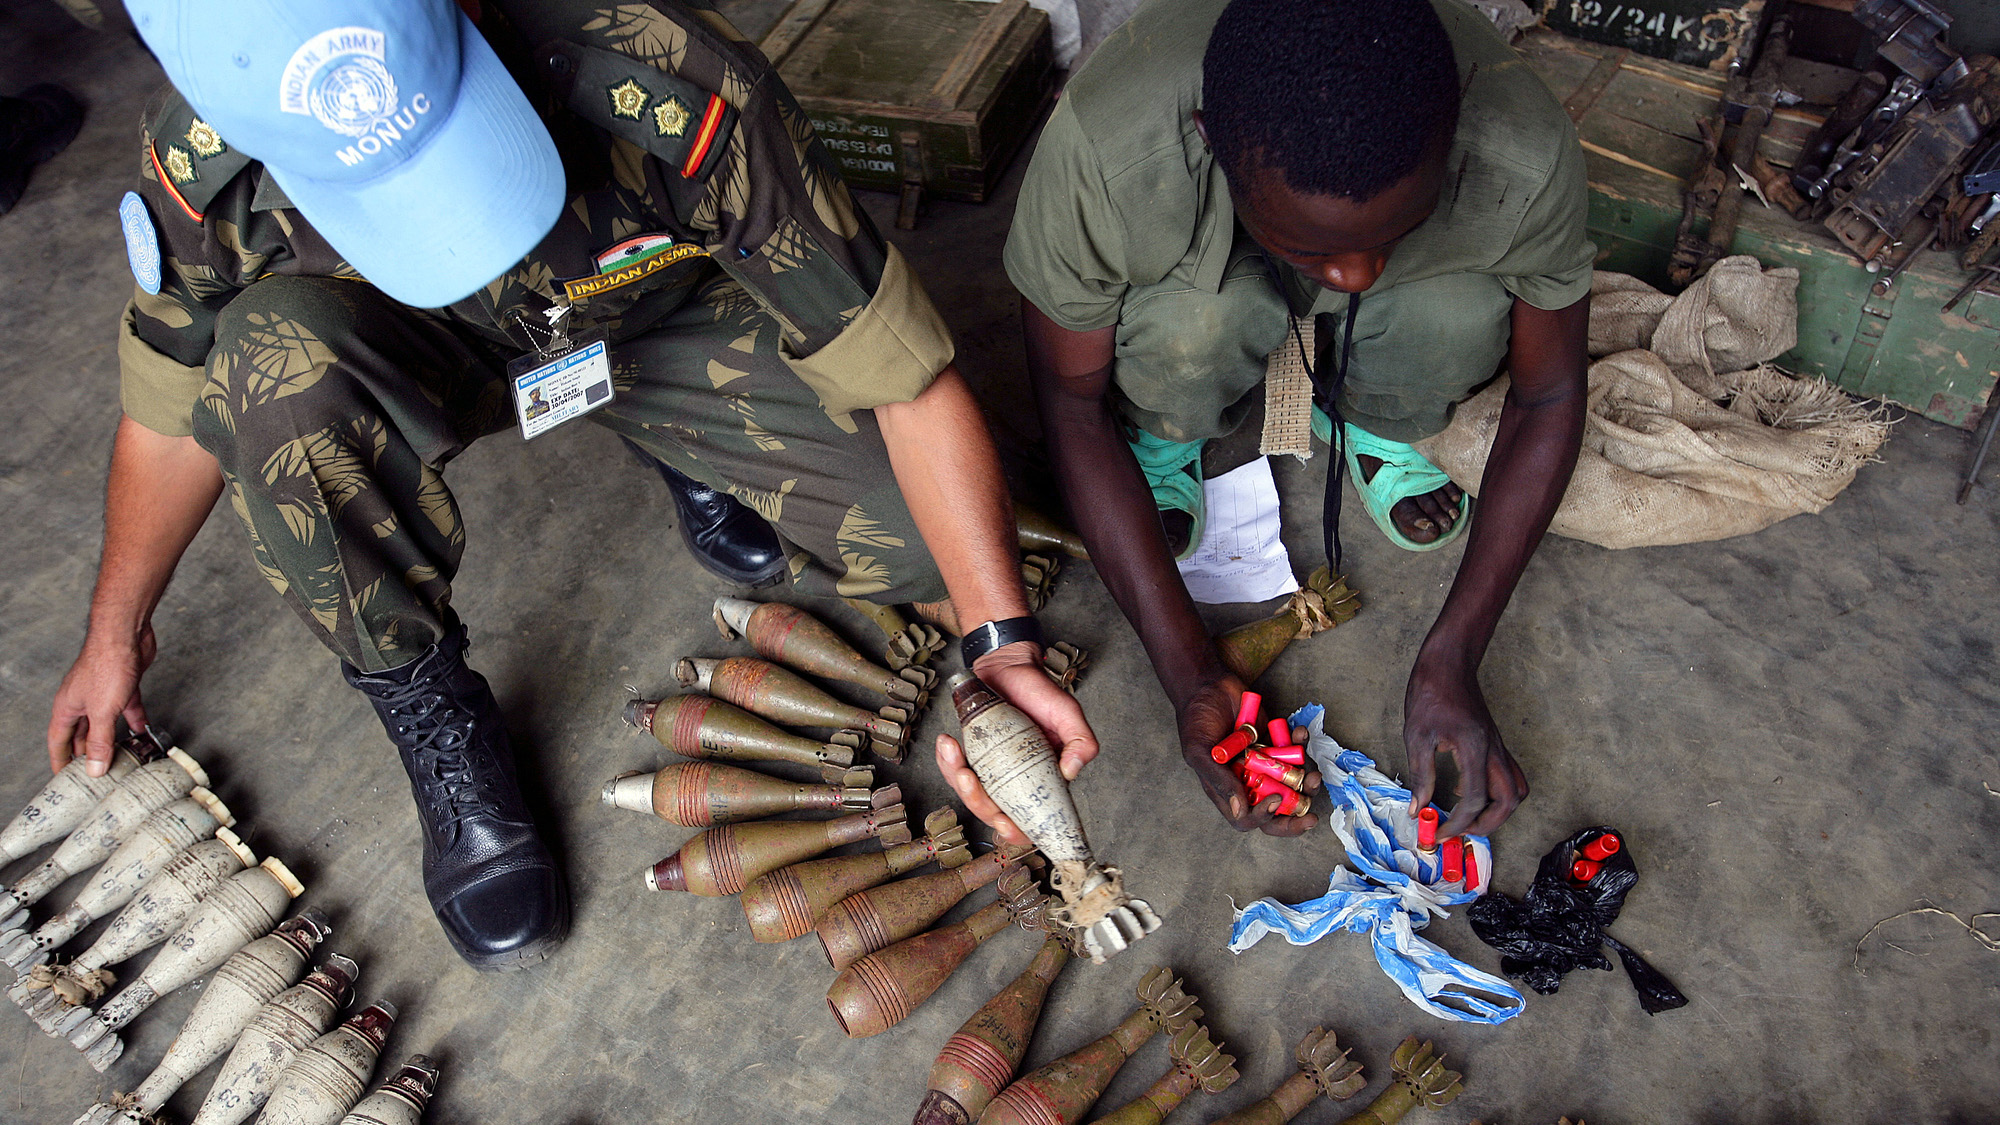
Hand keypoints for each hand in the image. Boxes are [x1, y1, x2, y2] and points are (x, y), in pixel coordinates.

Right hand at [47, 624, 155, 775]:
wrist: (126, 636)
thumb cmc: (105, 665)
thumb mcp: (101, 712)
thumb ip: (99, 741)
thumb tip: (94, 767)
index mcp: (67, 708)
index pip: (58, 741)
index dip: (60, 760)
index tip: (62, 777)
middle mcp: (81, 701)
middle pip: (81, 734)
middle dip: (86, 754)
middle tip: (93, 773)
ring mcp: (103, 693)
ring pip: (105, 723)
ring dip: (112, 739)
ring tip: (119, 758)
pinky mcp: (123, 686)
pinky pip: (127, 709)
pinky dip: (134, 722)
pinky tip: (142, 733)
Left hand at [933, 641, 1098, 847]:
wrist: (1010, 666)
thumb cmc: (1040, 691)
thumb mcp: (1068, 713)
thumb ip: (1082, 741)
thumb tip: (1071, 772)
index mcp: (1042, 781)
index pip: (1031, 819)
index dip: (1018, 832)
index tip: (1006, 824)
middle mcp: (1015, 781)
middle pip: (994, 812)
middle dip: (978, 803)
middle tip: (969, 780)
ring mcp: (991, 771)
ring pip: (970, 794)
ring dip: (957, 780)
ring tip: (953, 752)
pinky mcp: (971, 757)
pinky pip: (952, 770)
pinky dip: (945, 761)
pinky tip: (946, 743)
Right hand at [1177, 673, 1317, 835]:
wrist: (1207, 685)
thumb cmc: (1196, 720)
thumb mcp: (1199, 752)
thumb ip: (1218, 780)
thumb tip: (1239, 810)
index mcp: (1226, 790)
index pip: (1247, 817)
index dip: (1263, 817)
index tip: (1275, 801)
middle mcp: (1247, 781)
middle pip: (1274, 810)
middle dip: (1294, 816)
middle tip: (1311, 817)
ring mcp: (1263, 763)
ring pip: (1291, 784)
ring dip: (1307, 783)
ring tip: (1316, 775)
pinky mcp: (1275, 743)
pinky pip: (1295, 751)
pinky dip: (1301, 744)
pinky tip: (1300, 733)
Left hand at [1404, 650, 1527, 838]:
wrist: (1448, 665)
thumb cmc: (1430, 695)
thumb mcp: (1417, 736)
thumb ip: (1421, 775)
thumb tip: (1418, 810)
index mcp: (1474, 748)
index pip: (1476, 799)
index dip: (1458, 822)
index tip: (1440, 833)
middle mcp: (1494, 750)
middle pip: (1510, 800)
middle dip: (1488, 824)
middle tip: (1460, 831)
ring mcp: (1498, 747)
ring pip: (1516, 790)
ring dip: (1498, 810)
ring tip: (1467, 816)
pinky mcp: (1495, 744)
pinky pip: (1508, 776)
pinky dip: (1495, 792)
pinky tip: (1465, 791)